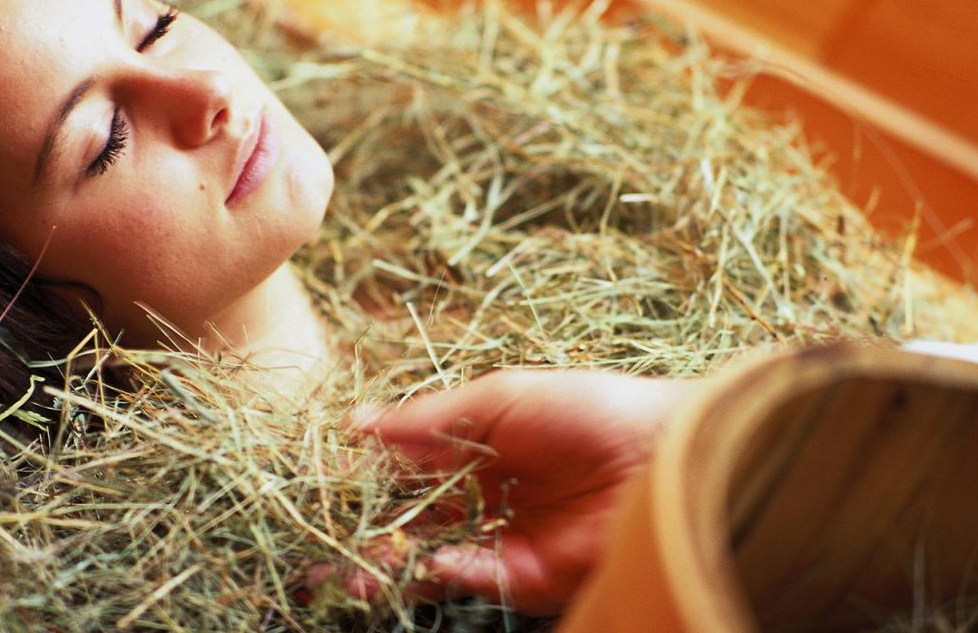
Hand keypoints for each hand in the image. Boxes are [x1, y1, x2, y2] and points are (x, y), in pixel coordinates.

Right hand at [350, 369, 694, 613]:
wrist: (660, 455)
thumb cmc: (587, 409)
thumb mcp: (501, 397)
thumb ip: (429, 416)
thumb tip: (358, 422)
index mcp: (475, 445)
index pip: (404, 464)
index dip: (364, 475)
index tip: (322, 481)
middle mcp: (482, 493)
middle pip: (408, 517)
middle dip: (363, 531)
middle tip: (317, 544)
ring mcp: (502, 537)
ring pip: (428, 555)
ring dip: (386, 563)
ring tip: (346, 569)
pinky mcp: (527, 576)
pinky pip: (471, 579)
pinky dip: (442, 573)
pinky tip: (424, 562)